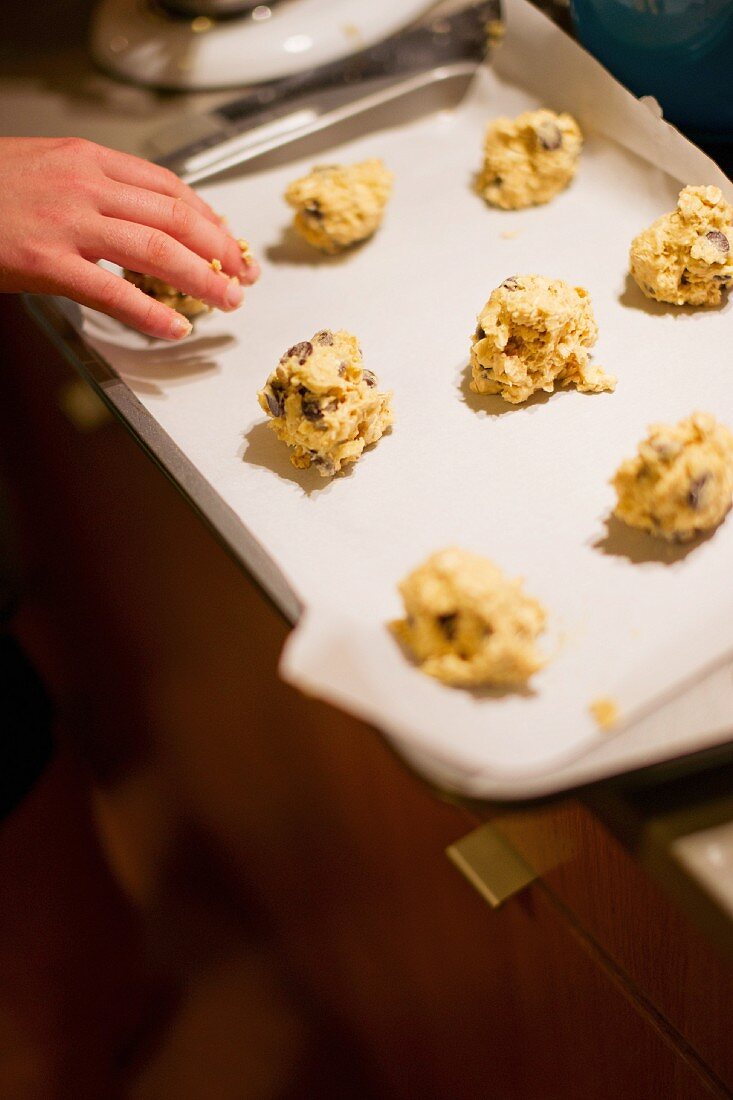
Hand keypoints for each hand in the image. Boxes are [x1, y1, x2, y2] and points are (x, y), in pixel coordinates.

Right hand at [0, 136, 259, 339]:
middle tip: (243, 274)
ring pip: (157, 250)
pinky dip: (151, 314)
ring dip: (202, 279)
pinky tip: (175, 329)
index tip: (229, 240)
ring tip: (227, 300)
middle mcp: (85, 184)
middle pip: (176, 216)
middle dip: (220, 249)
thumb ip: (94, 189)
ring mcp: (67, 223)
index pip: (168, 186)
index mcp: (87, 158)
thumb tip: (140, 217)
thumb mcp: (45, 168)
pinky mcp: (47, 261)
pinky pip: (113, 291)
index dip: (209, 217)